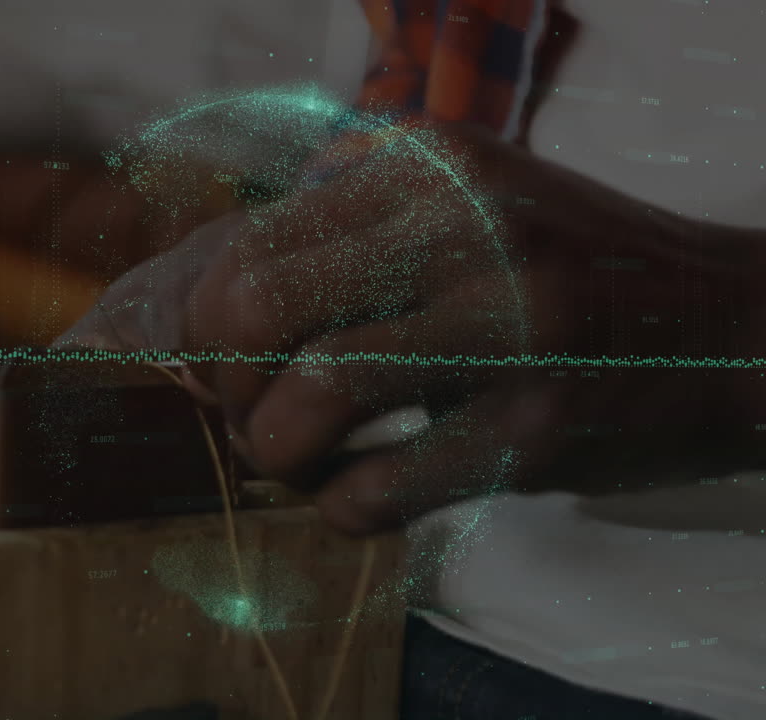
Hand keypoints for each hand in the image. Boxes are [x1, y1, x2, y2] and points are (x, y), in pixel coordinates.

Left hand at [59, 119, 765, 534]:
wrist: (737, 326)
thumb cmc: (575, 270)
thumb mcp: (468, 208)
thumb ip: (356, 234)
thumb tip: (220, 302)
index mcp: (428, 169)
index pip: (253, 241)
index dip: (207, 320)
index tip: (223, 362)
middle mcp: (461, 230)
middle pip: (256, 306)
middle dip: (223, 382)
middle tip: (245, 415)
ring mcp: (505, 327)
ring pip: (310, 396)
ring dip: (272, 451)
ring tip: (293, 463)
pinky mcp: (533, 429)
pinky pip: (376, 488)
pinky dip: (337, 508)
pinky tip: (352, 498)